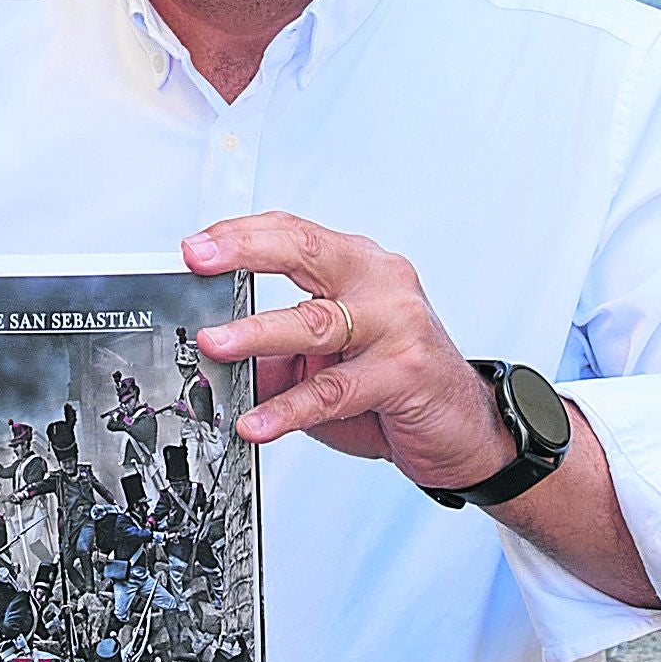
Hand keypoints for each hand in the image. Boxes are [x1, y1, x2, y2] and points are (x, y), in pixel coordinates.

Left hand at [186, 214, 507, 489]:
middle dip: (244, 251)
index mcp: (360, 267)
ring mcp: (398, 324)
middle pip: (305, 250)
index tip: (194, 246)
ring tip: (214, 344)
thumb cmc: (397, 384)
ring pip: (315, 322)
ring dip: (256, 332)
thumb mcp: (330, 360)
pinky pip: (334, 391)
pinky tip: (257, 420)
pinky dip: (289, 407)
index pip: (294, 232)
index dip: (240, 234)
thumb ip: (278, 352)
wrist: (466, 429)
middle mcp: (381, 283)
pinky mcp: (405, 372)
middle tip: (198, 261)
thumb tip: (216, 353)